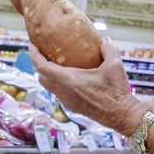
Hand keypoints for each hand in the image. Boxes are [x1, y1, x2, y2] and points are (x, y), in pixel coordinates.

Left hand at [30, 38, 145, 135]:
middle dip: (40, 66)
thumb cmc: (117, 91)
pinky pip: (59, 93)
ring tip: (57, 65)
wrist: (121, 115)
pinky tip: (70, 78)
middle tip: (45, 54)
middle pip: (42, 78)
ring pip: (49, 87)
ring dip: (49, 76)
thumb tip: (104, 39)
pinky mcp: (72, 107)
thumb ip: (108, 49)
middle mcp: (64, 92)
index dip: (34, 55)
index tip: (31, 46)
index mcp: (70, 80)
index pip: (43, 67)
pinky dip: (59, 84)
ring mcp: (67, 101)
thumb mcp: (115, 65)